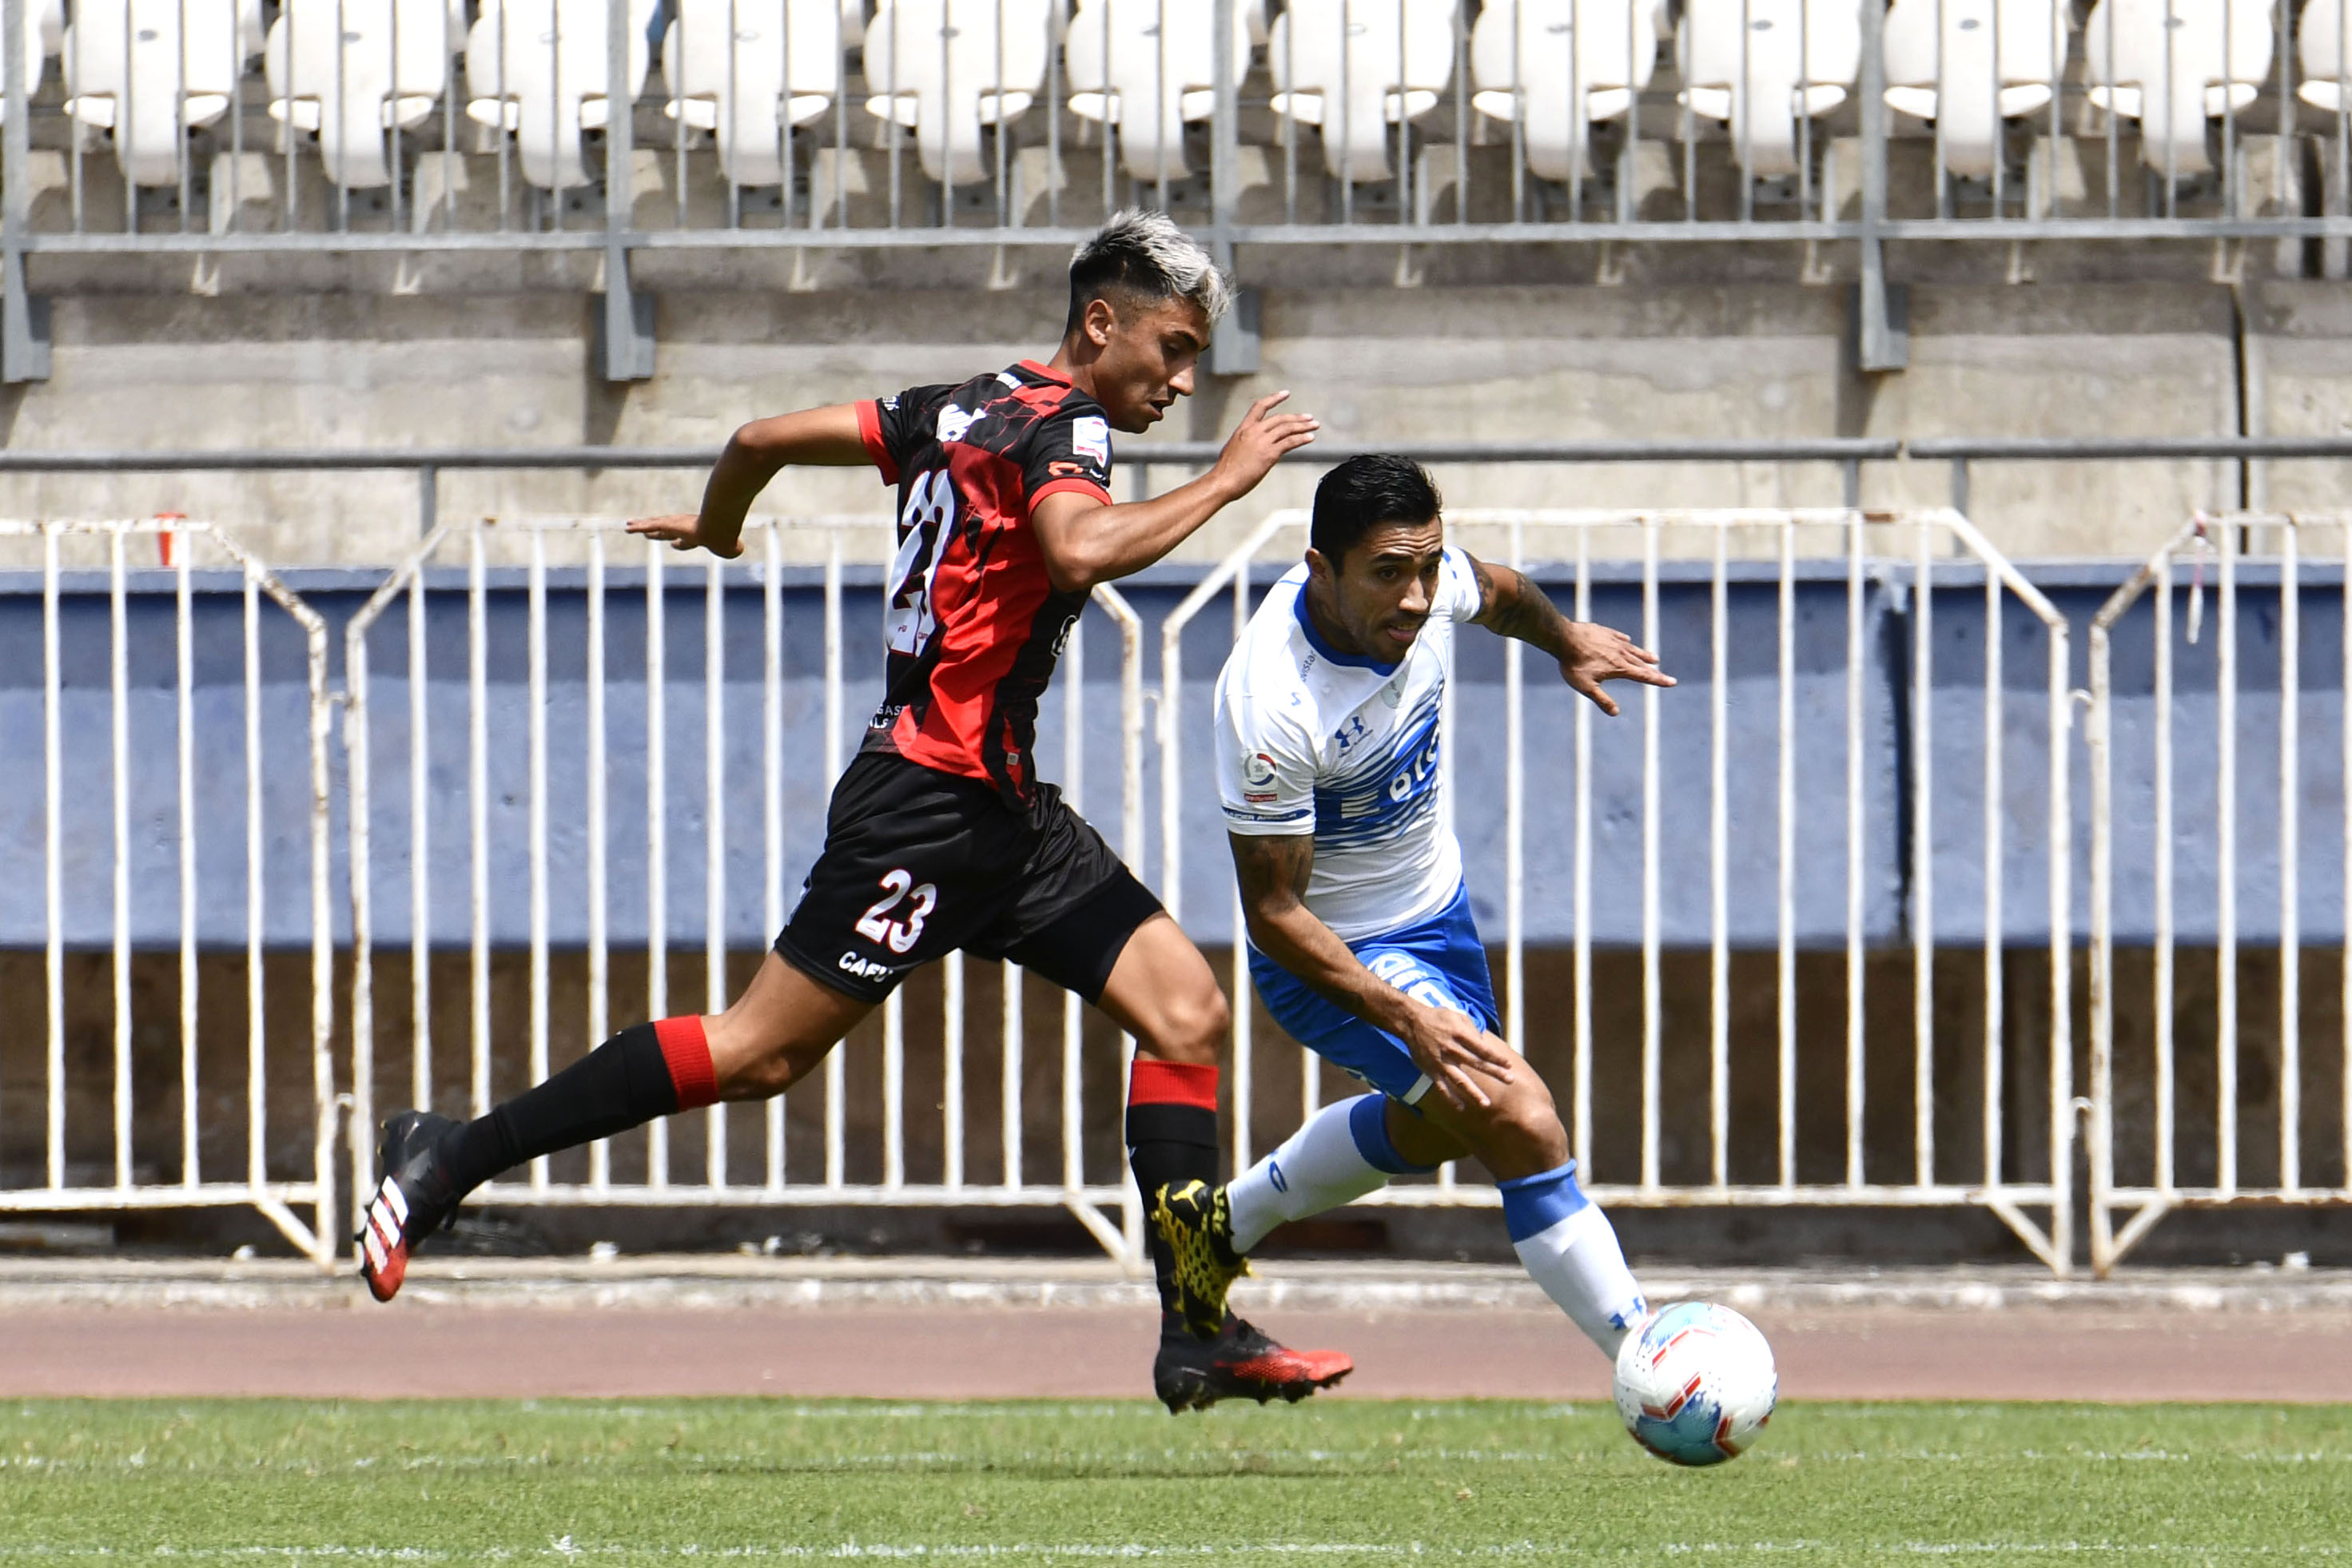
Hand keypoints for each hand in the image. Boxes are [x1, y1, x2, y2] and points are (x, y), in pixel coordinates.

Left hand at [626, 513, 743, 557]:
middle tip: (647, 533)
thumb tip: (737, 549)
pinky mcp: (668, 524)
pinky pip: (650, 525)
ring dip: (641, 527)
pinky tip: (627, 527)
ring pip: (654, 525)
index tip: (674, 544)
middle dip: (657, 532)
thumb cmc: (726, 538)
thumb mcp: (732, 548)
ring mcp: (675, 524)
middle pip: (666, 530)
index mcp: (697, 535)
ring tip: (628, 526)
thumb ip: (732, 549)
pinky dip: (638, 527)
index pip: (685, 540)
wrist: (719, 528)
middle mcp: (684, 527)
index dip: (679, 544)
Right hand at [1209, 391, 1318, 497]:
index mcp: (1243, 429)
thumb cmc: (1225, 472)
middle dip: (1297, 417)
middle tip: (1309, 418)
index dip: (1274, 398)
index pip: (1259, 407)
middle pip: (1280, 418)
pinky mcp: (1269, 454)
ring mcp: (1262, 442)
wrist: (1222, 482)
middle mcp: (1254, 432)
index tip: (1286, 393)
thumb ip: (1246, 444)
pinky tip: (1310, 438)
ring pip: (1287, 428)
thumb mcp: (1233, 450)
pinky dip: (1302, 439)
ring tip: (1315, 426)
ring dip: (1303, 426)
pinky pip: (1290, 442)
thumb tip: (1253, 448)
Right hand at [1397, 1002, 1518, 1111]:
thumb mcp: (1457, 1016)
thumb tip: (1484, 1044)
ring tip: (1486, 1104)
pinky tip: (1461, 1108)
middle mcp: (1451, 1049)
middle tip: (1510, 1081)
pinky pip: (1442, 1087)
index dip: (1496, 1058)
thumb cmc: (1437, 1017)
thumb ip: (1472, 1029)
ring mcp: (1440, 1062)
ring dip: (1473, 1092)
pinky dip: (1451, 1098)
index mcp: (1459, 1034)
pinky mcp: (1431, 1070)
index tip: (1509, 1065)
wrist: (1411, 1022)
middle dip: (1495, 1072)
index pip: (1482, 1049)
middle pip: (1476, 1063)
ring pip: (1459, 1080)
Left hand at [1558, 621, 1674, 716]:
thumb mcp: (1586, 687)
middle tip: (1667, 676)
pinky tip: (1627, 640)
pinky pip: (1619, 637)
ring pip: (1633, 649)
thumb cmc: (1574, 664)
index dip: (1658, 680)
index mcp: (1619, 667)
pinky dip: (1625, 641)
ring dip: (1644, 655)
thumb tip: (1615, 713)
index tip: (1672, 682)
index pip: (1644, 675)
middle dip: (1654, 671)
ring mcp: (1613, 641)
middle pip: (1641, 663)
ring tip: (1654, 658)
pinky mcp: (1604, 632)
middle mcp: (1620, 653)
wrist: (1564, 638)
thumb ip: (1601, 700)